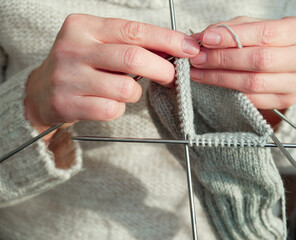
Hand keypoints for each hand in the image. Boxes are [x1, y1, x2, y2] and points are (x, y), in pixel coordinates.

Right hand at [25, 14, 199, 136]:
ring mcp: (67, 76)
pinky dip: (118, 109)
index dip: (167, 40)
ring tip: (123, 90)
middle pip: (133, 58)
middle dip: (162, 69)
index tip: (189, 48)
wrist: (40, 92)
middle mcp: (73, 48)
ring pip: (125, 88)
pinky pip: (111, 109)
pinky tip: (107, 102)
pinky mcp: (66, 103)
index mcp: (84, 26)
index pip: (134, 31)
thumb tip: (175, 48)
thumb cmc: (81, 66)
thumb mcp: (100, 45)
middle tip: (171, 76)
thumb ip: (132, 44)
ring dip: (135, 92)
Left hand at [189, 16, 295, 124]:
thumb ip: (230, 30)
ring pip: (254, 82)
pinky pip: (253, 99)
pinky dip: (230, 91)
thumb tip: (200, 39)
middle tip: (198, 59)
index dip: (232, 37)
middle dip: (223, 60)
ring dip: (221, 78)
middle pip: (259, 61)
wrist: (286, 61)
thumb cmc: (268, 40)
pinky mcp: (287, 100)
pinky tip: (214, 83)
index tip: (206, 40)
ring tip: (200, 72)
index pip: (264, 34)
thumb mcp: (253, 27)